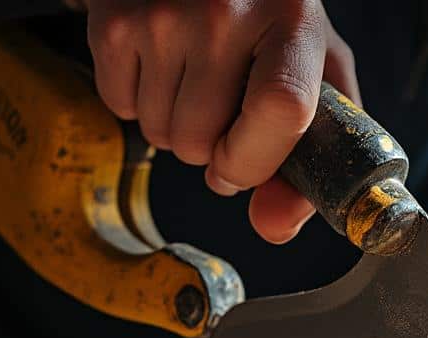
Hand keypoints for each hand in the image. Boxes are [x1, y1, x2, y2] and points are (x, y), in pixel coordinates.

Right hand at [85, 0, 360, 243]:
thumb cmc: (270, 23)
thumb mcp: (314, 76)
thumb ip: (311, 159)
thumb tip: (272, 227)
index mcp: (294, 21)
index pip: (280, 109)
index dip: (256, 159)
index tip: (244, 166)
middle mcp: (226, 10)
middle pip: (202, 142)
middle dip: (210, 150)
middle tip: (224, 105)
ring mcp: (162, 13)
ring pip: (160, 136)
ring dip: (176, 128)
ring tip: (195, 79)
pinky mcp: (113, 20)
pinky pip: (121, 108)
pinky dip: (140, 102)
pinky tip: (162, 64)